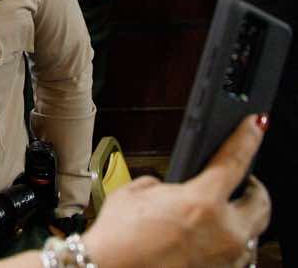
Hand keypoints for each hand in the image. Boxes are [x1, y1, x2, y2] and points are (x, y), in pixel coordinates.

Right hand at [83, 114, 269, 267]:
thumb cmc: (118, 239)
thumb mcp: (135, 193)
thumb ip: (161, 185)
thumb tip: (169, 190)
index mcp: (202, 202)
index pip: (235, 160)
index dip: (248, 137)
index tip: (256, 124)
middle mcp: (223, 231)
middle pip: (261, 202)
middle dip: (253, 189)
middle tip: (241, 182)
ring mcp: (226, 258)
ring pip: (252, 233)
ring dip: (240, 220)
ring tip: (220, 214)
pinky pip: (237, 256)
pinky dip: (227, 244)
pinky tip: (208, 240)